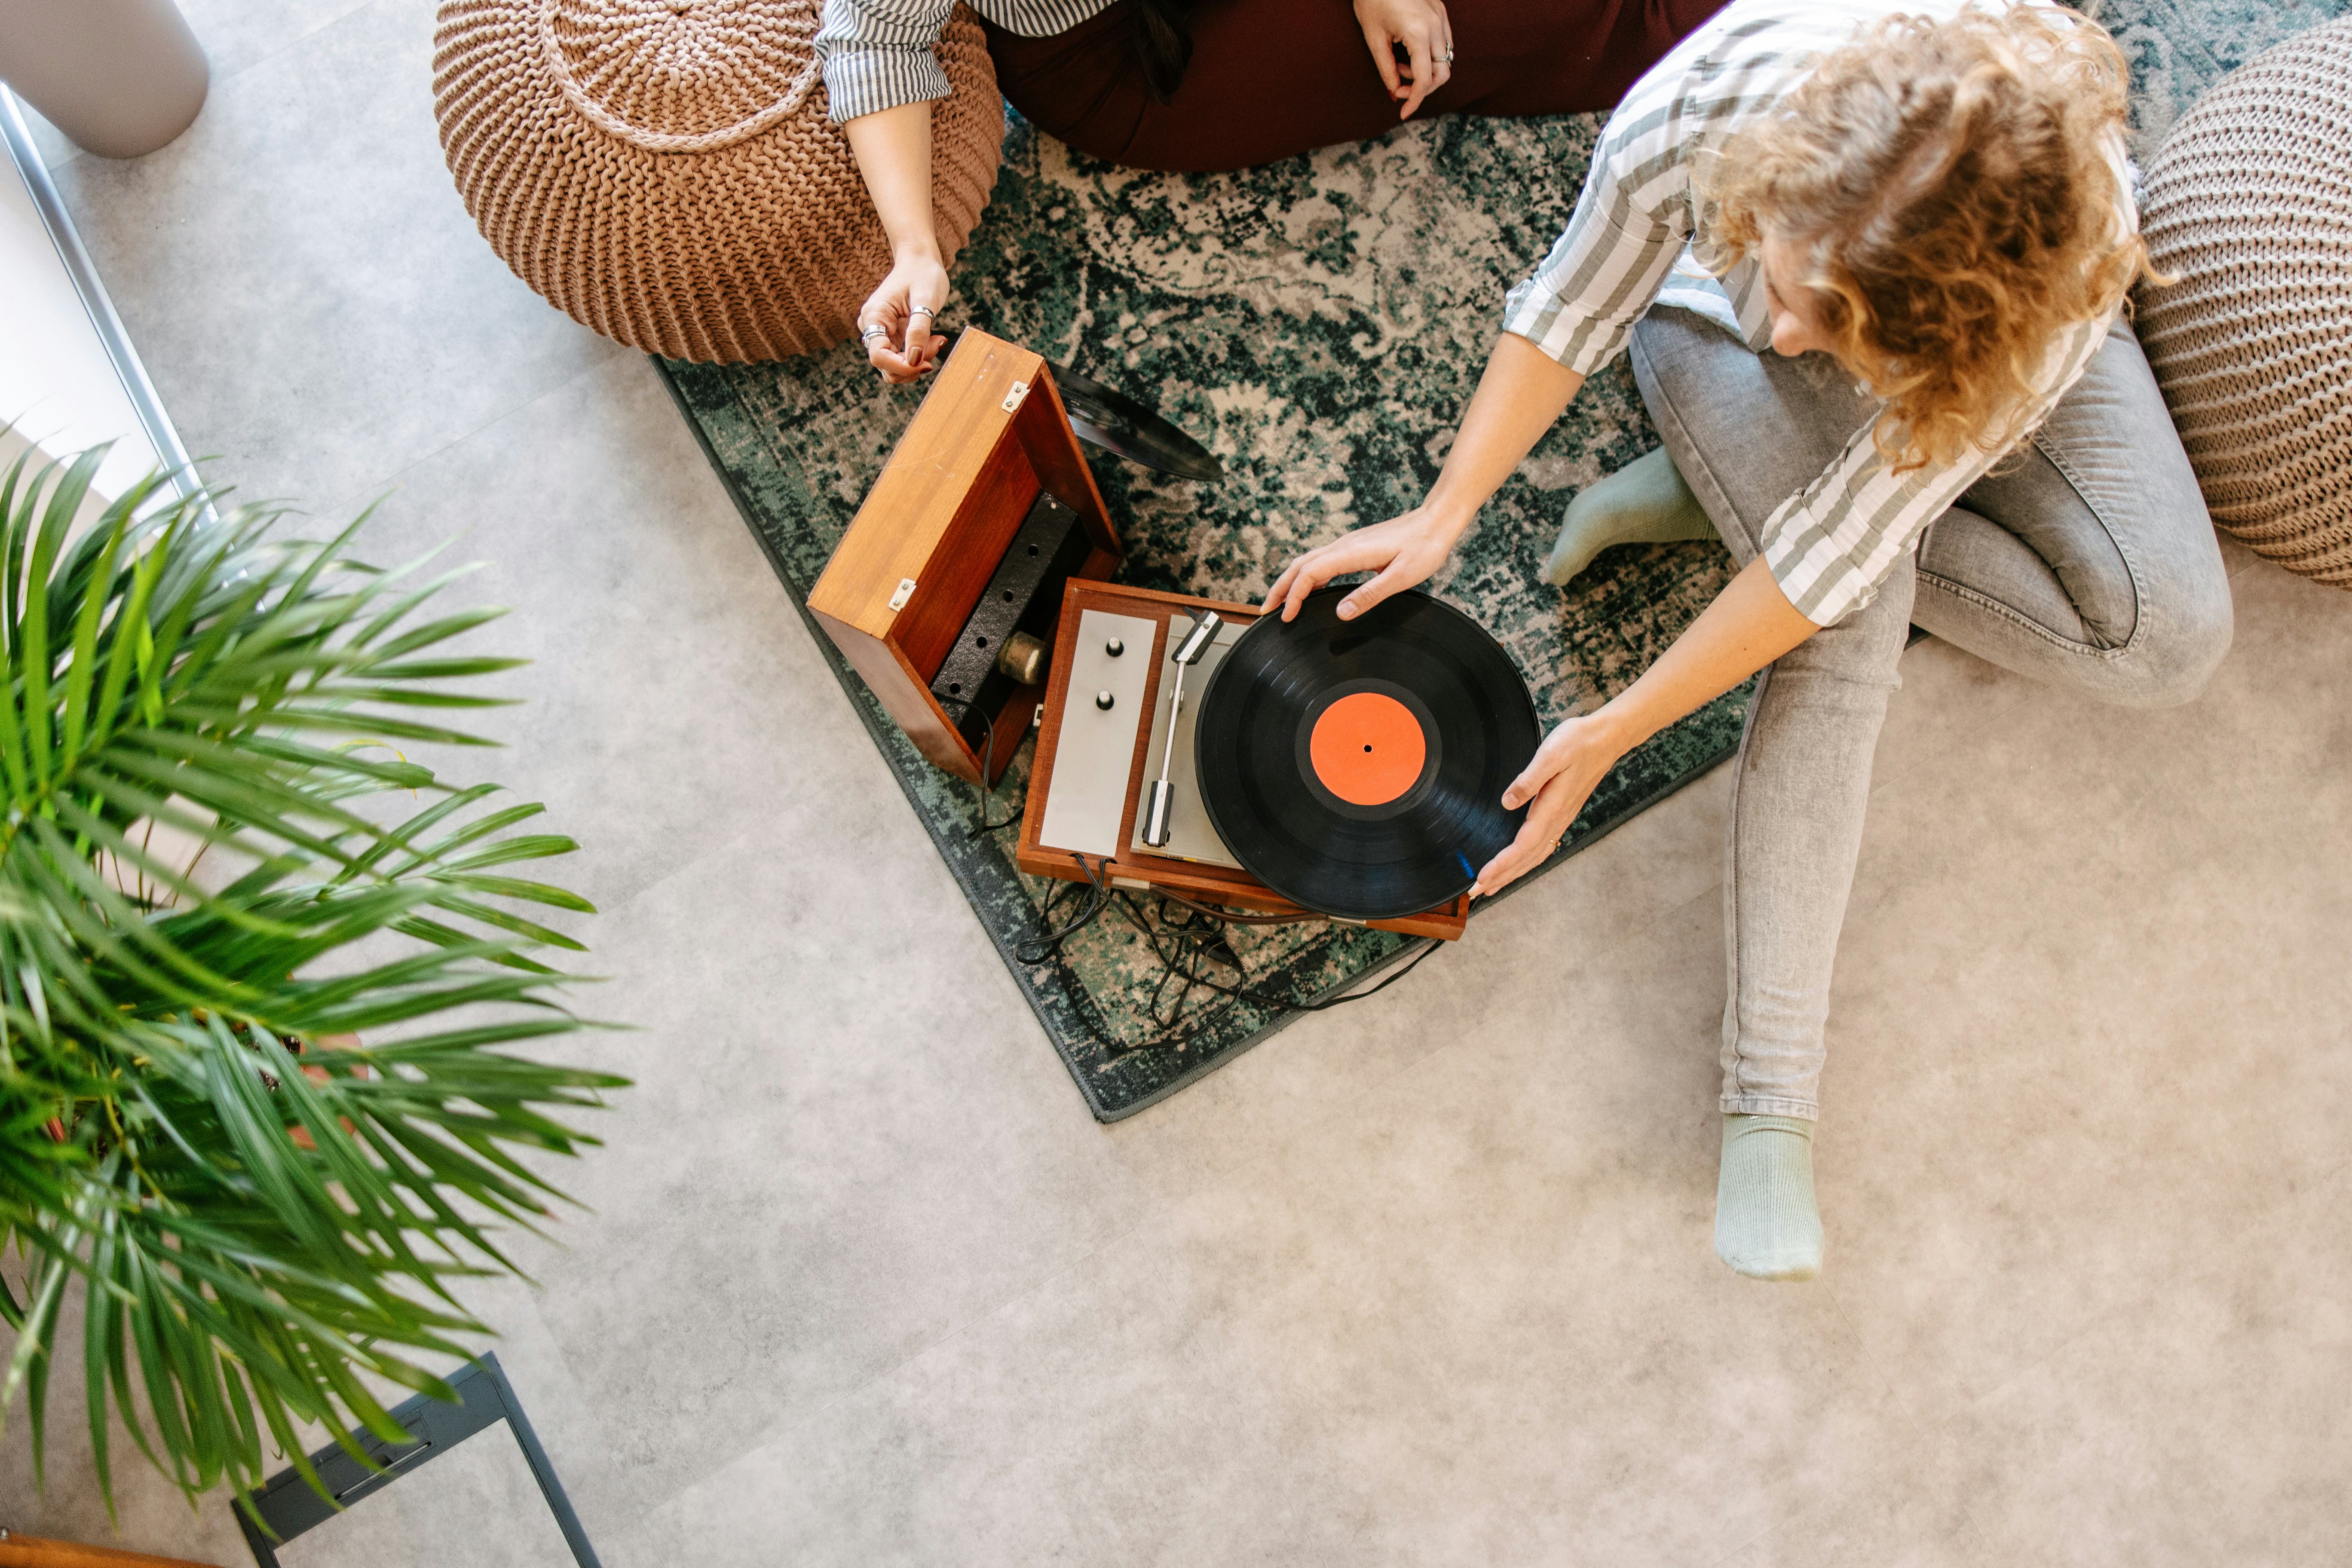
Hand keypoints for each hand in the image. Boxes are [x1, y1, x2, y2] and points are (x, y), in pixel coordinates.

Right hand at [857, 248, 949, 383]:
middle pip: (886, 366)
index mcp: (874, 316)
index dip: (902, 367)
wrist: (920, 261)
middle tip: (937, 343)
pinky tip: (934, 338)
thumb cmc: (923, 274)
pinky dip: (920, 355)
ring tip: (936, 339)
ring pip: (895, 366)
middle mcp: (871, 327)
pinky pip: (902, 357)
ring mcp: (881, 333)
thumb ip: (919, 330)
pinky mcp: (891, 336)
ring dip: (918, 362)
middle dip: (913, 364)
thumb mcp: (926, 300)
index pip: (878, 356)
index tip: (927, 363)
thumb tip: (914, 360)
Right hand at [1263, 503, 1464, 622]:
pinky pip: (1323, 561)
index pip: (1309, 574)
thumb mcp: (1401, 576)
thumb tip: (1341, 613)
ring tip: (1281, 602)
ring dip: (1291, 581)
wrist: (1437, 521)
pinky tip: (1310, 588)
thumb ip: (1370, 595)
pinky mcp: (1356, 546)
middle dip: (1280, 588)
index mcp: (1351, 552)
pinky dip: (1308, 576)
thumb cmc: (1424, 547)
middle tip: (1266, 611)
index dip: (1293, 596)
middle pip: (1300, 565)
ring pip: (1309, 562)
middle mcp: (1344, 545)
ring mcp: (1349, 544)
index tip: (1285, 617)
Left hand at [1353, 0, 1452, 119]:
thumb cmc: (1371, 0)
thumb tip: (1394, 94)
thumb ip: (1386, 69)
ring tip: (1399, 65)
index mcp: (1419, 33)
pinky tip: (1408, 52)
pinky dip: (1429, 57)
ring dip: (1424, 72)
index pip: (1425, 78)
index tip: (1404, 113)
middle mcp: (1436, 25)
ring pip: (1446, 59)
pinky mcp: (1440, 12)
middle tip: (1397, 87)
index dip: (1415, 100)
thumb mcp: (1373, 38)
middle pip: (1442, 73)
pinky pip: (1444, 44)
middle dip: (1421, 88)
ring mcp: (1441, 17)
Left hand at [1469, 713, 1631, 897]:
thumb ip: (1528, 779)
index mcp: (1552, 808)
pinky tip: (1519, 864)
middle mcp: (1557, 819)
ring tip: (1492, 886)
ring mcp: (1561, 818)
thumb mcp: (1551, 754)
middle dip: (1501, 877)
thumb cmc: (1578, 742)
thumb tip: (1508, 802)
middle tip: (1476, 892)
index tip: (1482, 878)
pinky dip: (1526, 860)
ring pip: (1535, 855)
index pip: (1523, 845)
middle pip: (1526, 858)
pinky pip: (1542, 846)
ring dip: (1513, 873)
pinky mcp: (1562, 814)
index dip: (1502, 864)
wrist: (1606, 739)